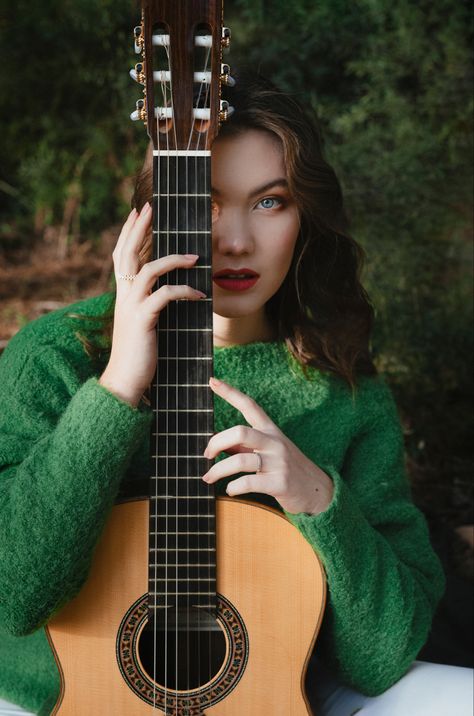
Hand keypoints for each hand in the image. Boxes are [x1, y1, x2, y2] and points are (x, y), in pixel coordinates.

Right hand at [99, 204, 205, 406]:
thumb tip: (172, 292)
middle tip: (151, 207)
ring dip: (172, 259)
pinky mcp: (142, 320)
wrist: (125, 381)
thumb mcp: (145, 324)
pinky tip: (200, 293)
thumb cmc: (139, 355)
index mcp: (123, 295)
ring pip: (147, 269)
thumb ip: (152, 305)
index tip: (137, 212)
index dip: (128, 233)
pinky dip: (184, 290)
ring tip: (195, 256)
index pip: (122, 255)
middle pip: (128, 253)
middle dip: (139, 228)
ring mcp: (131, 306)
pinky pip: (164, 295)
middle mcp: (123, 296)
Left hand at [202, 377, 333, 514]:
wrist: (318, 491)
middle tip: (206, 455)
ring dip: (218, 470)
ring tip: (208, 477)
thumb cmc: (288, 470)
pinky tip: (230, 489)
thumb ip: (245, 447)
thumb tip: (216, 446)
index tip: (212, 381)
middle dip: (217, 442)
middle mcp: (275, 443)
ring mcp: (279, 462)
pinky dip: (234, 487)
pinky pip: (249, 482)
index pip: (250, 406)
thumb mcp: (269, 452)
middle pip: (240, 432)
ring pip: (240, 460)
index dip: (230, 392)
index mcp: (271, 431)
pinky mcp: (281, 483)